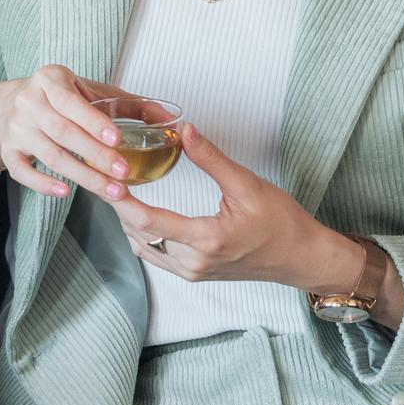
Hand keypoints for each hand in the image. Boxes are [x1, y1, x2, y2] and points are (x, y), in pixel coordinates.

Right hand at [0, 65, 158, 202]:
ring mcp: (16, 128)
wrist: (10, 104)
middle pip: (63, 132)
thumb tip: (170, 119)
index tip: (118, 139)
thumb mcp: (91, 90)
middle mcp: (29, 102)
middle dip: (95, 155)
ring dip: (82, 175)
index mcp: (49, 79)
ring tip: (112, 191)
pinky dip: (42, 184)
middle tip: (123, 173)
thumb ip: (130, 104)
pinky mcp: (9, 151)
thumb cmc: (60, 97)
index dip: (94, 122)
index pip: (72, 102)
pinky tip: (65, 192)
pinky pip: (22, 172)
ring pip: (49, 155)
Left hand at [110, 121, 356, 289]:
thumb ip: (212, 159)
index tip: (105, 181)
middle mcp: (194, 262)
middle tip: (103, 175)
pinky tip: (137, 212)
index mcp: (207, 240)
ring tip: (116, 189)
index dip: (122, 201)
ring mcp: (192, 272)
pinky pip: (155, 255)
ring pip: (144, 247)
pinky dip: (142, 233)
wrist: (299, 257)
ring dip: (128, 221)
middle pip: (140, 233)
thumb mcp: (248, 185)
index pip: (150, 221)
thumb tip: (186, 130)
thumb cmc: (280, 222)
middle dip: (119, 206)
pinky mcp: (194, 274)